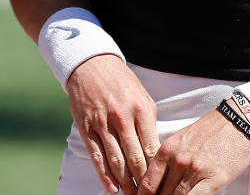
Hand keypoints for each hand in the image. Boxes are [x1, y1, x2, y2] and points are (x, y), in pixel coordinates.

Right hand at [65, 54, 159, 194]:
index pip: (152, 149)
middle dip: (143, 182)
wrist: (91, 66)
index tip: (162, 184)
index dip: (158, 171)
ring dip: (126, 183)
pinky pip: (97, 156)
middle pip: (135, 159)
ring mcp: (103, 124)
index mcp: (141, 111)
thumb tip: (155, 152)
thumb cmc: (122, 83)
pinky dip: (105, 175)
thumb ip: (149, 124)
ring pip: (116, 161)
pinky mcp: (87, 128)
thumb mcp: (143, 98)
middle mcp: (122, 118)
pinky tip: (112, 188)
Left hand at [138, 108, 249, 194]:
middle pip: (161, 193)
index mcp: (167, 149)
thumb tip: (158, 182)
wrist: (237, 122)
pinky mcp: (214, 179)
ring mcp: (195, 170)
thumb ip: (168, 161)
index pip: (147, 182)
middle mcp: (178, 160)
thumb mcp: (181, 141)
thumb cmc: (210, 131)